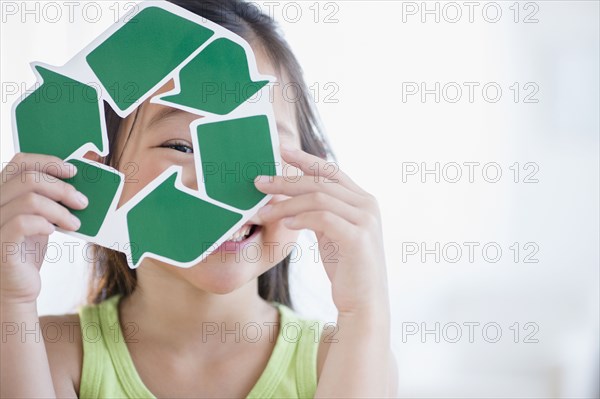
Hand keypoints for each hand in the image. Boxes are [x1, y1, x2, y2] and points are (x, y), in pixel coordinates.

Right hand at [0, 153, 87, 304]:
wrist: (16, 288)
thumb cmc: (28, 250)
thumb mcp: (40, 218)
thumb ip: (48, 199)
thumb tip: (75, 179)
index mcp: (0, 193)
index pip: (19, 161)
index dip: (48, 161)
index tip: (73, 171)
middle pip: (27, 177)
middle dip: (62, 187)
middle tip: (82, 202)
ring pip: (30, 199)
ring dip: (60, 210)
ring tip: (75, 223)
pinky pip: (22, 223)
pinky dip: (45, 223)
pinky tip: (54, 231)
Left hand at [255, 145, 388, 316]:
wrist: (363, 304)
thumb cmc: (345, 268)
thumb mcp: (330, 233)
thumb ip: (318, 211)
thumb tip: (288, 192)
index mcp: (362, 200)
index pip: (331, 170)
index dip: (305, 158)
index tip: (280, 150)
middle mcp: (367, 205)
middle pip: (321, 181)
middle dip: (286, 180)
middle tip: (258, 182)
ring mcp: (366, 220)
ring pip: (319, 197)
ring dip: (286, 203)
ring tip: (263, 212)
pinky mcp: (358, 238)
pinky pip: (323, 218)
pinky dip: (300, 218)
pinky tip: (285, 224)